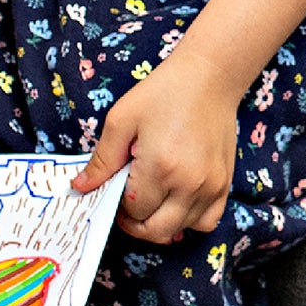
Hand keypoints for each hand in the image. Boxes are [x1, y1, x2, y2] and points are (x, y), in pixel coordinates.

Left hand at [72, 46, 240, 241]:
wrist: (211, 75)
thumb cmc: (164, 92)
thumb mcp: (122, 120)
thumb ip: (101, 160)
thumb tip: (80, 188)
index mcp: (160, 167)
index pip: (133, 210)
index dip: (118, 204)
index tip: (118, 184)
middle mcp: (189, 183)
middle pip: (156, 230)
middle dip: (135, 223)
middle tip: (128, 201)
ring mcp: (211, 185)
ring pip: (180, 230)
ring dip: (161, 222)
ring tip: (154, 197)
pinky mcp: (225, 181)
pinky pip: (208, 220)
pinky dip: (190, 220)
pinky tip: (179, 200)